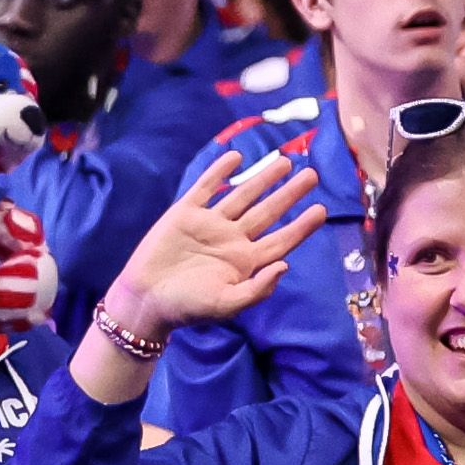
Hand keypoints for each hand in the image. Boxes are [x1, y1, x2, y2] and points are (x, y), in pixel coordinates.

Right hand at [118, 153, 321, 331]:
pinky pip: (207, 187)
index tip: (321, 210)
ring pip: (243, 195)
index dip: (302, 226)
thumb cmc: (186, 307)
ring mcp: (209, 224)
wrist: (144, 299)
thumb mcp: (226, 305)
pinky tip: (236, 157)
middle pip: (268, 212)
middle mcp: (232, 239)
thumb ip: (257, 289)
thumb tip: (286, 266)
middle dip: (289, 194)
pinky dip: (220, 172)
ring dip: (263, 178)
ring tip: (285, 161)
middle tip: (312, 175)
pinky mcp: (185, 213)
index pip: (281, 239)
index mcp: (245, 262)